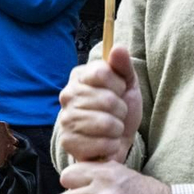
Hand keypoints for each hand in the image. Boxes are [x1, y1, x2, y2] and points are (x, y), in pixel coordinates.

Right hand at [57, 45, 141, 162]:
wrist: (117, 142)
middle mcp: (67, 95)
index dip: (119, 85)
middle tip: (117, 114)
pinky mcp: (68, 142)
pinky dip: (111, 145)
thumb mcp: (128, 85)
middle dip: (121, 110)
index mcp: (80, 76)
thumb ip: (123, 66)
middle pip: (107, 99)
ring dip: (117, 129)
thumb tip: (117, 48)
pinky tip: (106, 143)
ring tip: (112, 129)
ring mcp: (65, 119)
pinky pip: (101, 143)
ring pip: (105, 123)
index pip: (102, 72)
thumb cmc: (120, 110)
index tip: (119, 92)